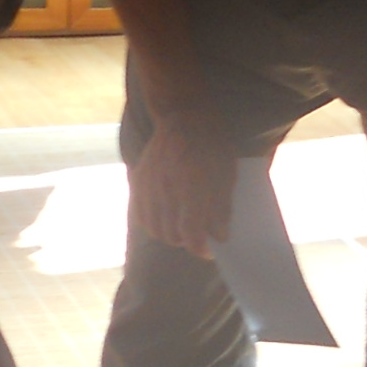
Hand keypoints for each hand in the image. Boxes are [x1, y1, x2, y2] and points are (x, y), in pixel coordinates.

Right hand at [130, 106, 234, 257]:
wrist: (184, 116)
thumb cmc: (212, 144)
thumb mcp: (227, 174)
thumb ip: (221, 208)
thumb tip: (219, 237)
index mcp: (192, 185)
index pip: (191, 232)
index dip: (201, 248)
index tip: (209, 251)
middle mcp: (167, 187)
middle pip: (171, 234)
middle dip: (187, 242)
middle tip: (199, 239)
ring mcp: (149, 184)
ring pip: (154, 228)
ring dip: (169, 235)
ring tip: (182, 231)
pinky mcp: (139, 180)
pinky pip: (141, 214)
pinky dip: (153, 224)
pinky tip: (165, 221)